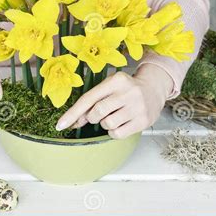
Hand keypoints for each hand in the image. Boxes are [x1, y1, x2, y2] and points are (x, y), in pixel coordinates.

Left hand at [56, 64, 173, 138]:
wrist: (154, 89)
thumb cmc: (126, 89)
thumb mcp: (109, 88)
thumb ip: (92, 102)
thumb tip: (74, 121)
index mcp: (116, 80)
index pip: (89, 98)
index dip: (72, 113)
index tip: (60, 125)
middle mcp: (128, 92)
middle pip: (97, 112)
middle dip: (92, 117)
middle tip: (99, 114)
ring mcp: (137, 107)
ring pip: (107, 124)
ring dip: (105, 124)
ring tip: (114, 116)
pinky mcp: (143, 120)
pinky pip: (117, 134)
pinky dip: (114, 132)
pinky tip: (121, 123)